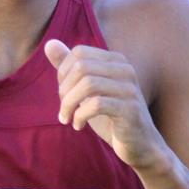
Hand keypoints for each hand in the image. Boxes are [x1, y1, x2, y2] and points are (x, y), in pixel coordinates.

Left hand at [44, 39, 167, 172]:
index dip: (63, 73)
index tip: (63, 94)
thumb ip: (71, 68)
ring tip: (67, 118)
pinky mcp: (130, 110)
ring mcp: (129, 89)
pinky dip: (80, 116)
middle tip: (63, 109)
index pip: (79, 53)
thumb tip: (49, 43)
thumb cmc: (111, 117)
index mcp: (116, 61)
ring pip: (88, 84)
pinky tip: (78, 126)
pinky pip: (96, 105)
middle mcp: (125, 70)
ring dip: (69, 104)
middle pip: (81, 67)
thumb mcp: (88, 91)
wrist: (139, 145)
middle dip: (64, 90)